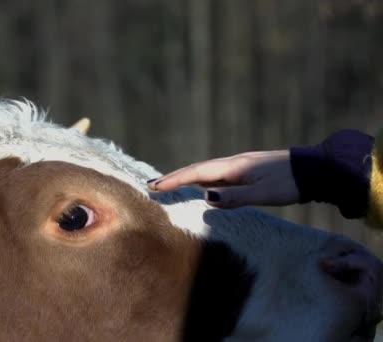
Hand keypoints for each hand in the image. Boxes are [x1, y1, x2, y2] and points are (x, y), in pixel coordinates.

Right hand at [148, 150, 299, 208]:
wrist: (314, 169)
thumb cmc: (289, 183)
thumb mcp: (263, 193)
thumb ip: (235, 197)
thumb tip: (206, 196)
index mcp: (233, 167)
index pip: (196, 173)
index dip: (174, 180)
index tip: (153, 187)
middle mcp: (232, 164)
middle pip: (196, 170)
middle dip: (173, 178)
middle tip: (152, 186)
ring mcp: (239, 167)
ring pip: (205, 172)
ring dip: (185, 178)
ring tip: (168, 185)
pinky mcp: (246, 172)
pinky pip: (216, 175)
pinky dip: (200, 179)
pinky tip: (199, 186)